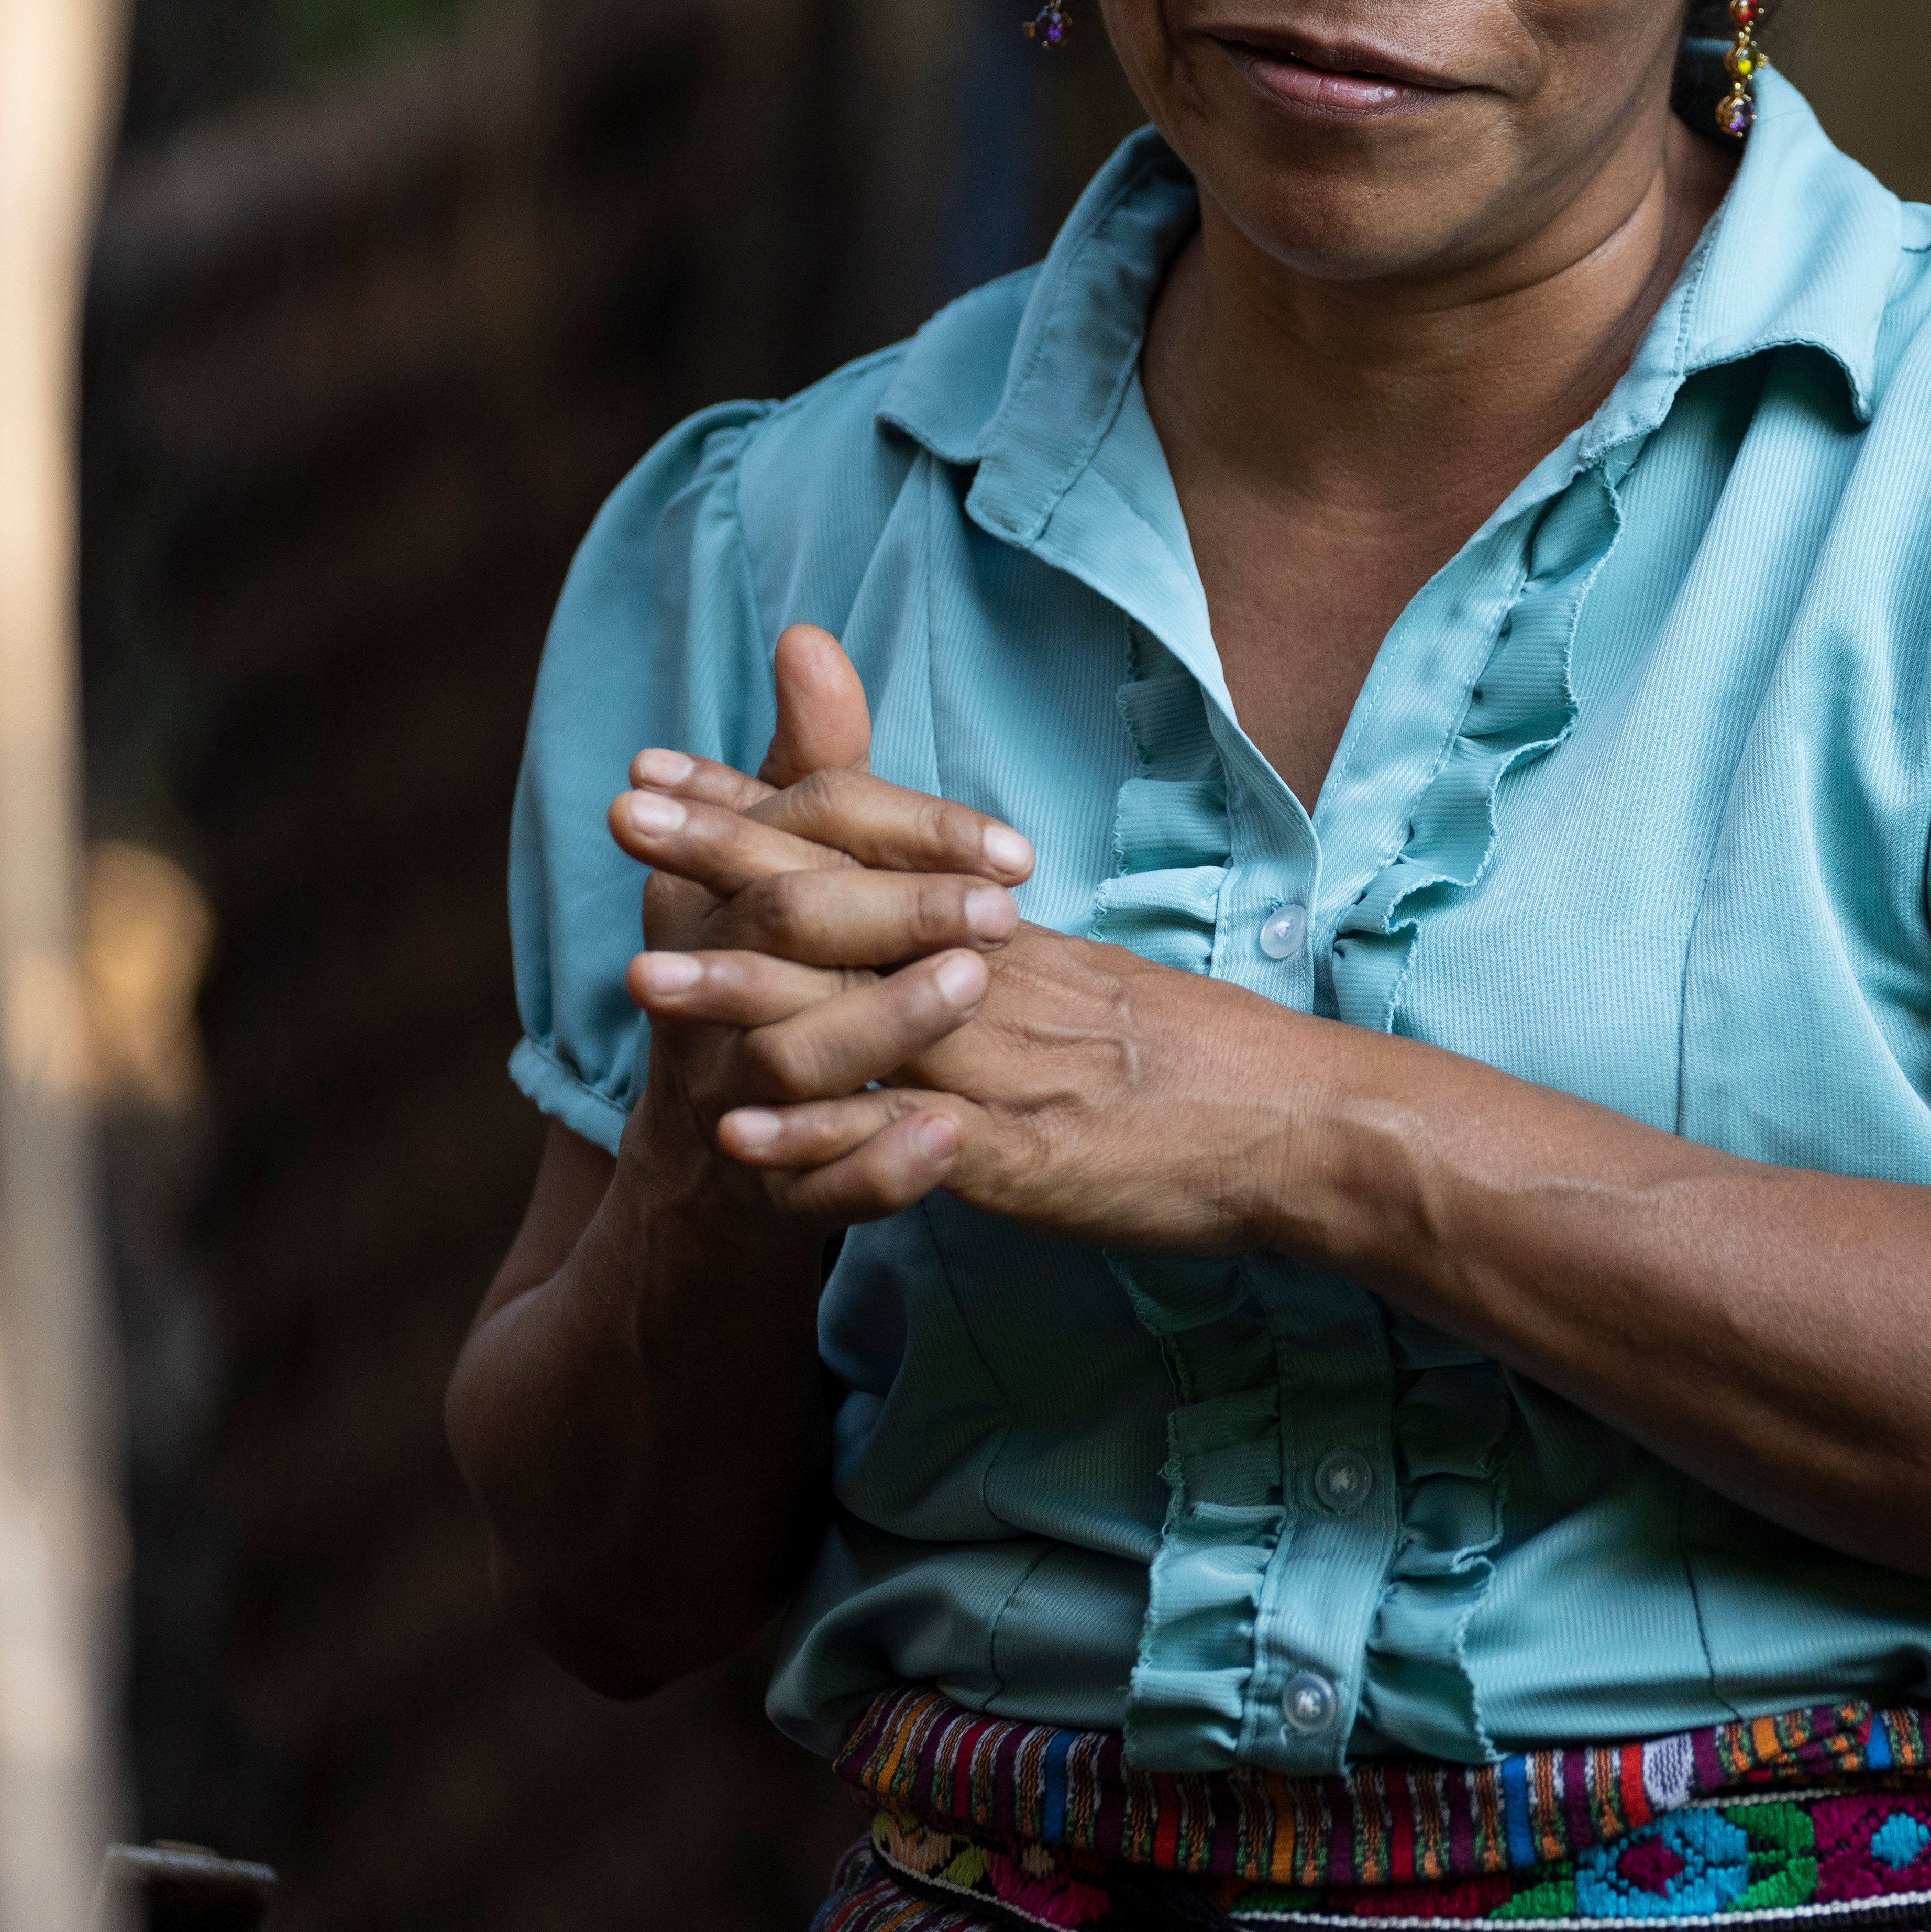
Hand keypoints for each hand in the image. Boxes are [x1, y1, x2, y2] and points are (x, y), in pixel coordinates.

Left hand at [619, 664, 1337, 1259]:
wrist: (1311, 1128)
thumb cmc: (1208, 1067)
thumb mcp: (1090, 985)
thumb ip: (1000, 949)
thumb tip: (938, 916)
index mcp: (1004, 940)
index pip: (863, 853)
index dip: (760, 813)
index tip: (667, 769)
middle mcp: (994, 983)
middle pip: (843, 909)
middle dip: (726, 861)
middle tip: (619, 809)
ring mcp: (1006, 1071)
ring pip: (858, 1021)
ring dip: (742, 1002)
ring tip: (637, 982)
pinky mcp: (1027, 1162)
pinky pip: (908, 1145)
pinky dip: (821, 1141)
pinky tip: (738, 1141)